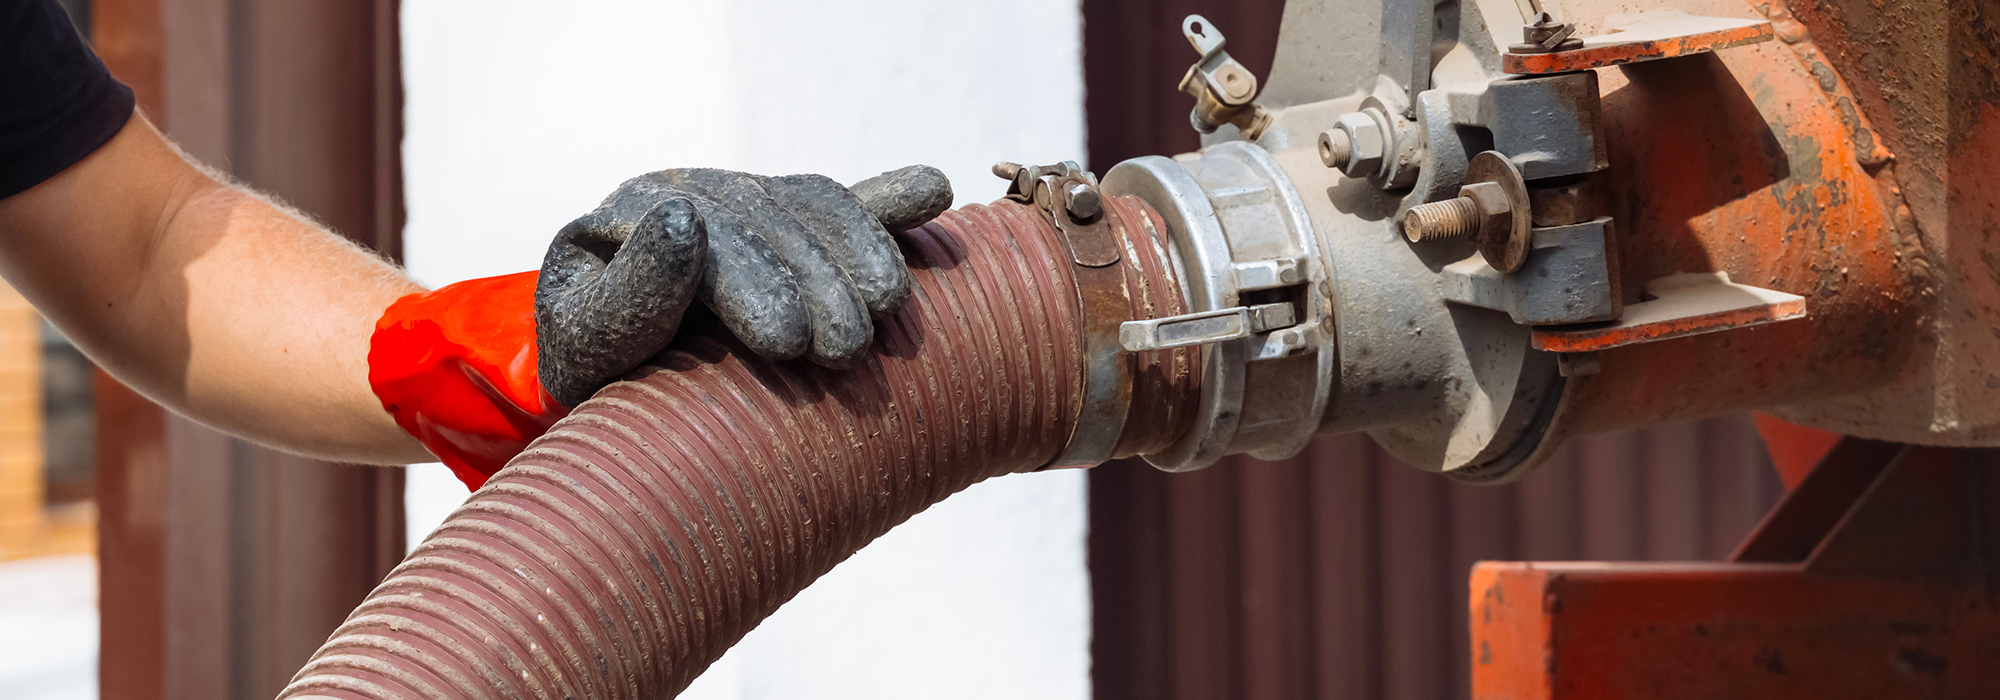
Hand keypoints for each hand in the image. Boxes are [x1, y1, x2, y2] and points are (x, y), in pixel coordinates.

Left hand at [534, 165, 952, 406]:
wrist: (615, 384)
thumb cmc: (597, 376)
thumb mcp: (584, 349)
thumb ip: (625, 296)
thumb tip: (682, 220)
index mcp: (628, 216)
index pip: (700, 233)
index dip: (751, 282)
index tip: (786, 342)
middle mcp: (691, 193)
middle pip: (766, 218)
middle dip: (815, 282)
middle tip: (844, 354)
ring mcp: (745, 201)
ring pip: (812, 205)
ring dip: (860, 252)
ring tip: (887, 312)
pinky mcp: (789, 222)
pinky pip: (843, 205)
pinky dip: (891, 202)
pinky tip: (934, 191)